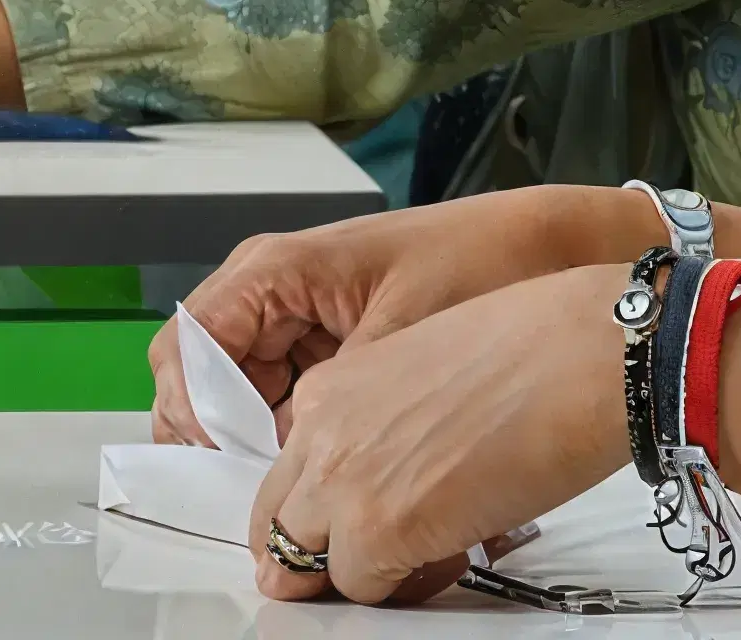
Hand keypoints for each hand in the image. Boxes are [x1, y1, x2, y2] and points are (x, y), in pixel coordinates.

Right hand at [155, 192, 638, 445]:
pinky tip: (327, 468)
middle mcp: (271, 288)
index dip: (192, 412)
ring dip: (255, 445)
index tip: (225, 462)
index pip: (188, 346)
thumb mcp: (402, 332)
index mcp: (276, 268)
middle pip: (201, 377)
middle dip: (219, 439)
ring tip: (299, 490)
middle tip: (261, 493)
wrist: (552, 247)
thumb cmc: (484, 262)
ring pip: (237, 396)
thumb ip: (337, 398)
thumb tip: (296, 468)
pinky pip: (280, 398)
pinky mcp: (326, 343)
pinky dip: (290, 436)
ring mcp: (296, 317)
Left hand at [253, 267, 636, 604]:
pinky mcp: (379, 531)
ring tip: (425, 554)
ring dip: (360, 571)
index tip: (354, 522)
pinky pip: (363, 589)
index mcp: (332, 387)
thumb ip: (385, 423)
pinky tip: (453, 554)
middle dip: (319, 552)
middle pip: (280, 525)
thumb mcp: (427, 370)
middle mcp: (323, 432)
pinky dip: (403, 587)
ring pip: (309, 564)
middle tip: (373, 559)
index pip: (289, 476)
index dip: (324, 509)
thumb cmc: (536, 347)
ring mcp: (343, 483)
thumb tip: (393, 476)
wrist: (585, 349)